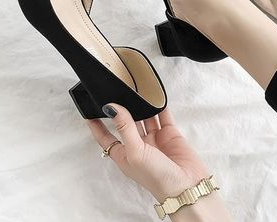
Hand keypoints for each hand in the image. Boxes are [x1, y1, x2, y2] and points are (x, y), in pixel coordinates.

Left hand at [88, 104, 209, 201]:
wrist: (186, 186)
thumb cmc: (157, 178)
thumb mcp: (135, 152)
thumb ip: (124, 127)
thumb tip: (112, 107)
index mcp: (124, 154)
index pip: (106, 137)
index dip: (97, 125)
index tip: (89, 111)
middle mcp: (138, 145)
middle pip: (126, 123)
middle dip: (122, 109)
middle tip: (117, 92)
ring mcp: (154, 139)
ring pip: (145, 117)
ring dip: (141, 105)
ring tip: (136, 89)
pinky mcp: (169, 134)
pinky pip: (163, 116)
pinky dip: (160, 106)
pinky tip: (155, 96)